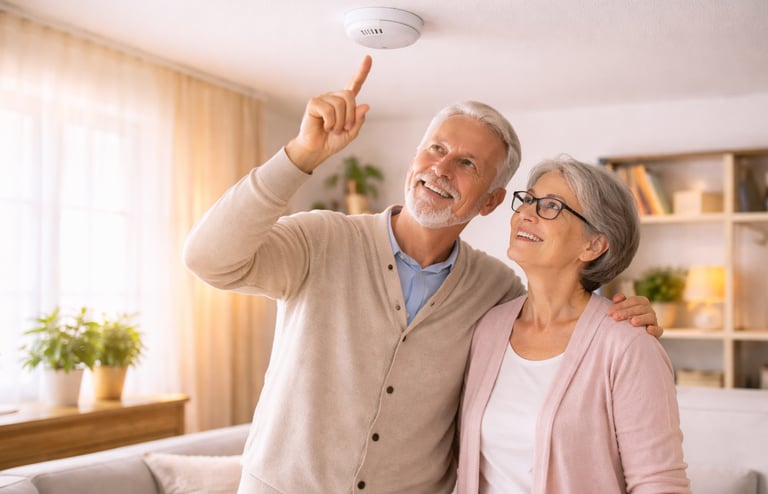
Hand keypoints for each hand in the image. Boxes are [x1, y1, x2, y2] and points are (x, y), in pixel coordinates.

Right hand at [285, 55, 371, 172]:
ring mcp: (323, 99)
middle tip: (344, 128)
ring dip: (339, 122)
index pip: (355, 84)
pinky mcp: (314, 103)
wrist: (317, 150)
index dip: (362, 72)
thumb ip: (358, 120)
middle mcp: (334, 98)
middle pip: (350, 95)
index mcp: (345, 103)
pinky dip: (330, 123)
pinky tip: (325, 126)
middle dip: (350, 115)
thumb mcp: (351, 133)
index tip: (368, 58)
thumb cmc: (332, 141)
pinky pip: (328, 110)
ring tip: (332, 129)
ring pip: (340, 104)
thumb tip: (365, 106)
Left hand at [607, 293, 662, 337]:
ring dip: (641, 319)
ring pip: (650, 317)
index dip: (621, 305)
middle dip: (626, 312)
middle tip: (615, 317)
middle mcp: (649, 310)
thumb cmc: (627, 318)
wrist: (636, 335)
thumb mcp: (622, 309)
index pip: (633, 301)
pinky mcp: (657, 332)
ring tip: (632, 322)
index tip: (609, 312)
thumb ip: (620, 302)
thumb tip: (617, 298)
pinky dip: (655, 329)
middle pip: (640, 308)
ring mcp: (654, 320)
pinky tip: (648, 330)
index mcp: (642, 302)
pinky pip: (659, 330)